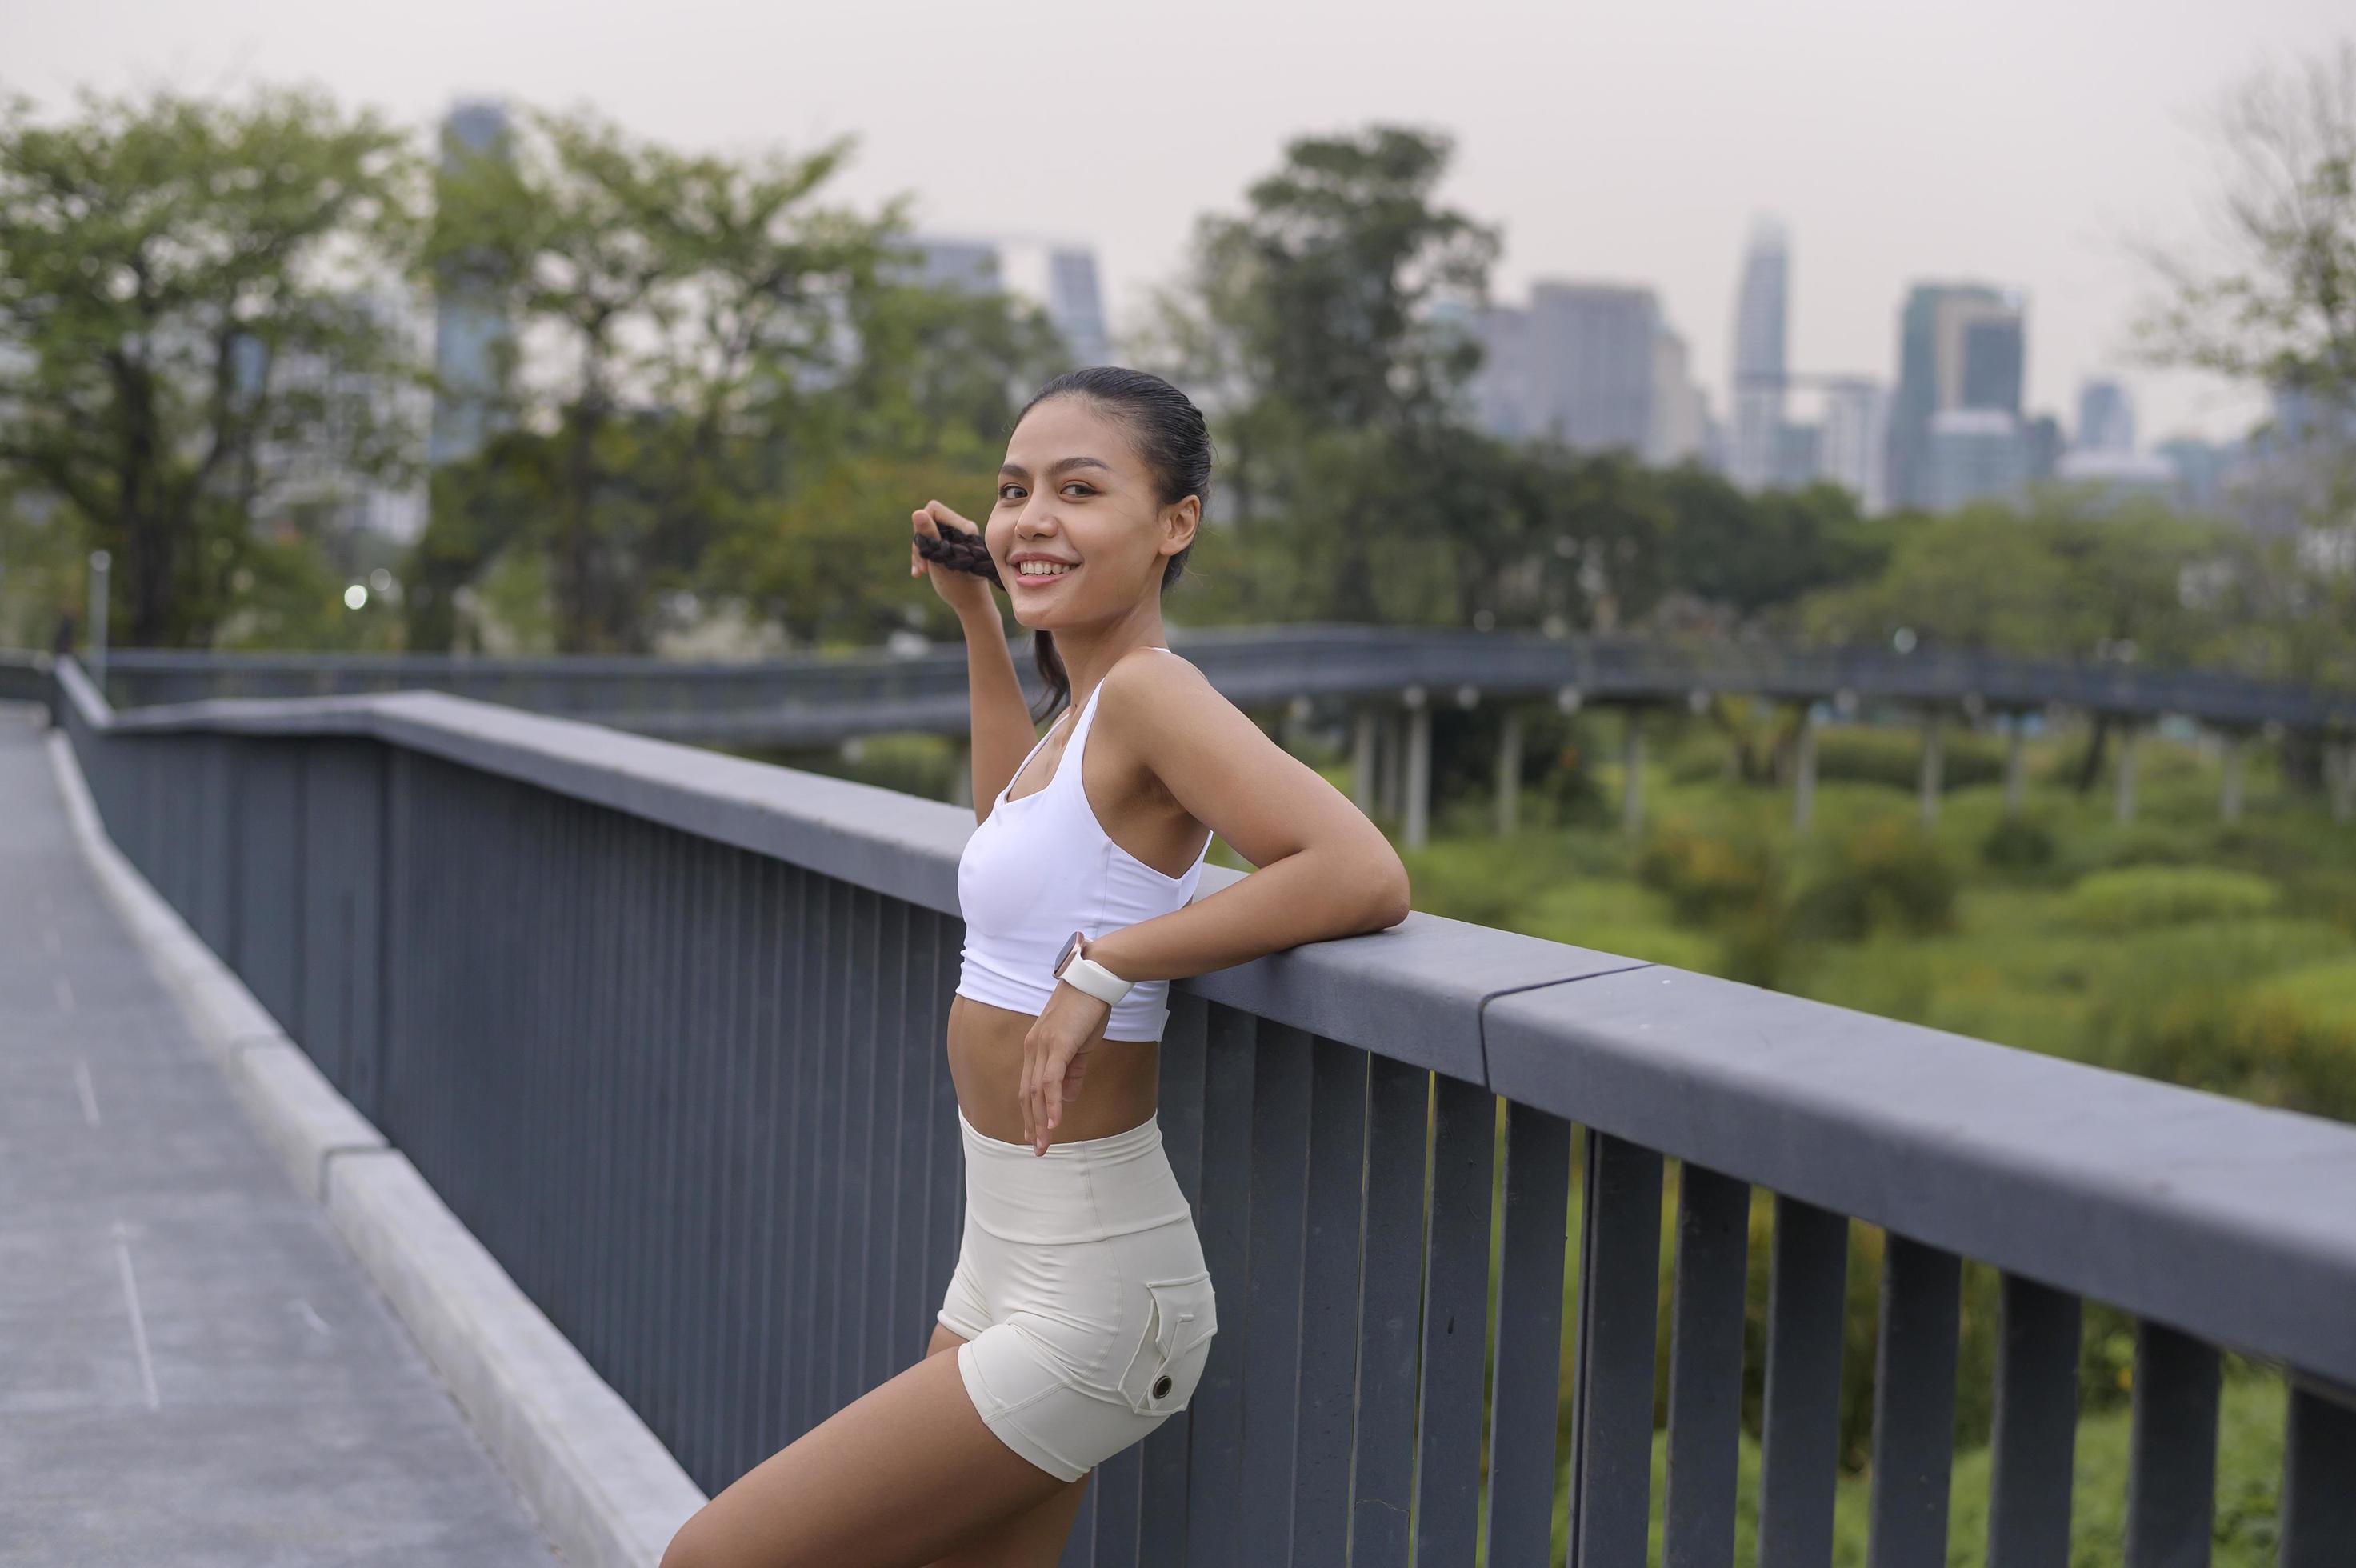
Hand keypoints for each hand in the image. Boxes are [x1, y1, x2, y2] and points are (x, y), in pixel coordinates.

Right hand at [910, 499, 997, 618]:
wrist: (973, 604)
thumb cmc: (959, 586)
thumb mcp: (939, 560)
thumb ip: (928, 535)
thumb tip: (917, 512)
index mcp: (964, 528)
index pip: (933, 509)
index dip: (922, 526)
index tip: (923, 548)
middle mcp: (962, 528)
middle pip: (929, 521)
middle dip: (920, 542)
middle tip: (921, 566)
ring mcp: (958, 537)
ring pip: (928, 533)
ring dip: (921, 552)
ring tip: (920, 572)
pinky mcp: (953, 546)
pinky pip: (933, 542)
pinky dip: (925, 556)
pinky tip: (920, 572)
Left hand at [1020, 980, 1109, 1155]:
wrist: (1096, 980)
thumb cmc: (1089, 1010)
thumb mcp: (1080, 1046)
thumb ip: (1072, 1073)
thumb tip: (1064, 1099)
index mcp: (1036, 1048)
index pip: (1027, 1087)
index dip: (1029, 1113)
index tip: (1033, 1135)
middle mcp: (1033, 1048)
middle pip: (1027, 1094)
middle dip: (1032, 1125)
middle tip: (1038, 1150)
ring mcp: (1043, 1046)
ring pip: (1036, 1092)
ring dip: (1041, 1121)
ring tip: (1045, 1144)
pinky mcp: (1058, 1044)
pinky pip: (1051, 1080)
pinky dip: (1051, 1103)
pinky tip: (1054, 1122)